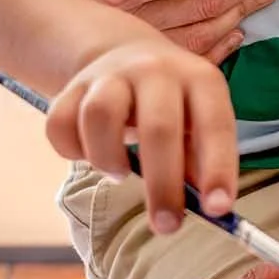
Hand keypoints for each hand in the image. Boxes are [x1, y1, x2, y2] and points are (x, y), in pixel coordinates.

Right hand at [47, 36, 239, 237]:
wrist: (126, 52)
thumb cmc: (173, 103)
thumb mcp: (198, 118)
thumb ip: (202, 160)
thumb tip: (208, 209)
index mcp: (199, 79)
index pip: (215, 124)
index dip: (218, 168)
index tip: (218, 209)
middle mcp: (156, 71)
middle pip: (158, 127)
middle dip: (163, 185)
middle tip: (166, 226)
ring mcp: (111, 75)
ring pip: (99, 114)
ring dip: (107, 157)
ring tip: (119, 174)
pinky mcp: (73, 87)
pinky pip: (59, 122)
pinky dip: (70, 149)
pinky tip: (88, 155)